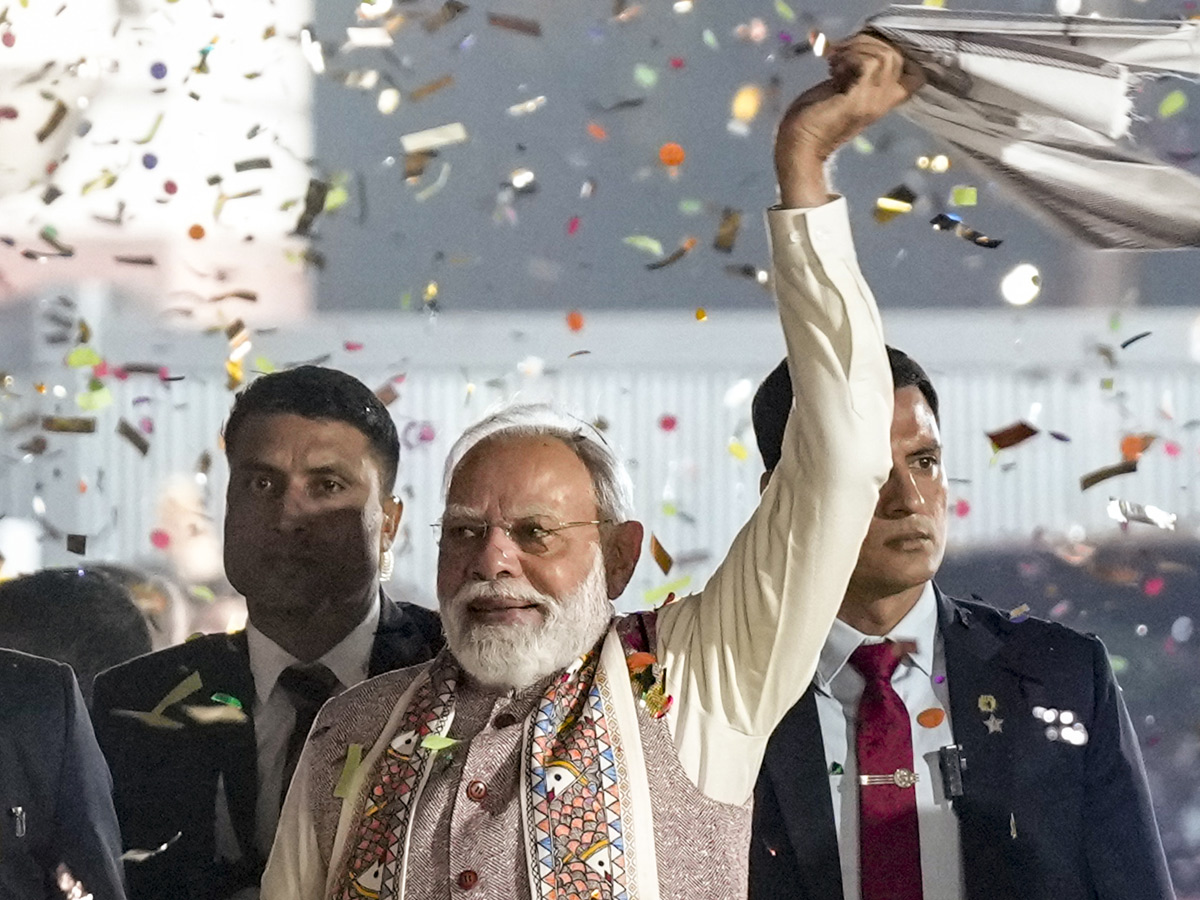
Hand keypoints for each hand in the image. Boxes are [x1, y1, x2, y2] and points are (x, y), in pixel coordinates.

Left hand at [775, 34, 923, 207]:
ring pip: (886, 56)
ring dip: (857, 49)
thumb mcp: (843, 89)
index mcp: (884, 100)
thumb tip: (860, 44)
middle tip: (840, 54)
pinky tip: (833, 70)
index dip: (890, 52)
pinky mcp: (857, 101)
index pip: (915, 73)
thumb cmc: (814, 116)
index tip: (859, 54)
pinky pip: (869, 63)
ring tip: (835, 62)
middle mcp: (884, 102)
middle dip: (867, 43)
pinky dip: (850, 57)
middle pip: (898, 55)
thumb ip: (858, 73)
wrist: (799, 144)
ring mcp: (873, 102)